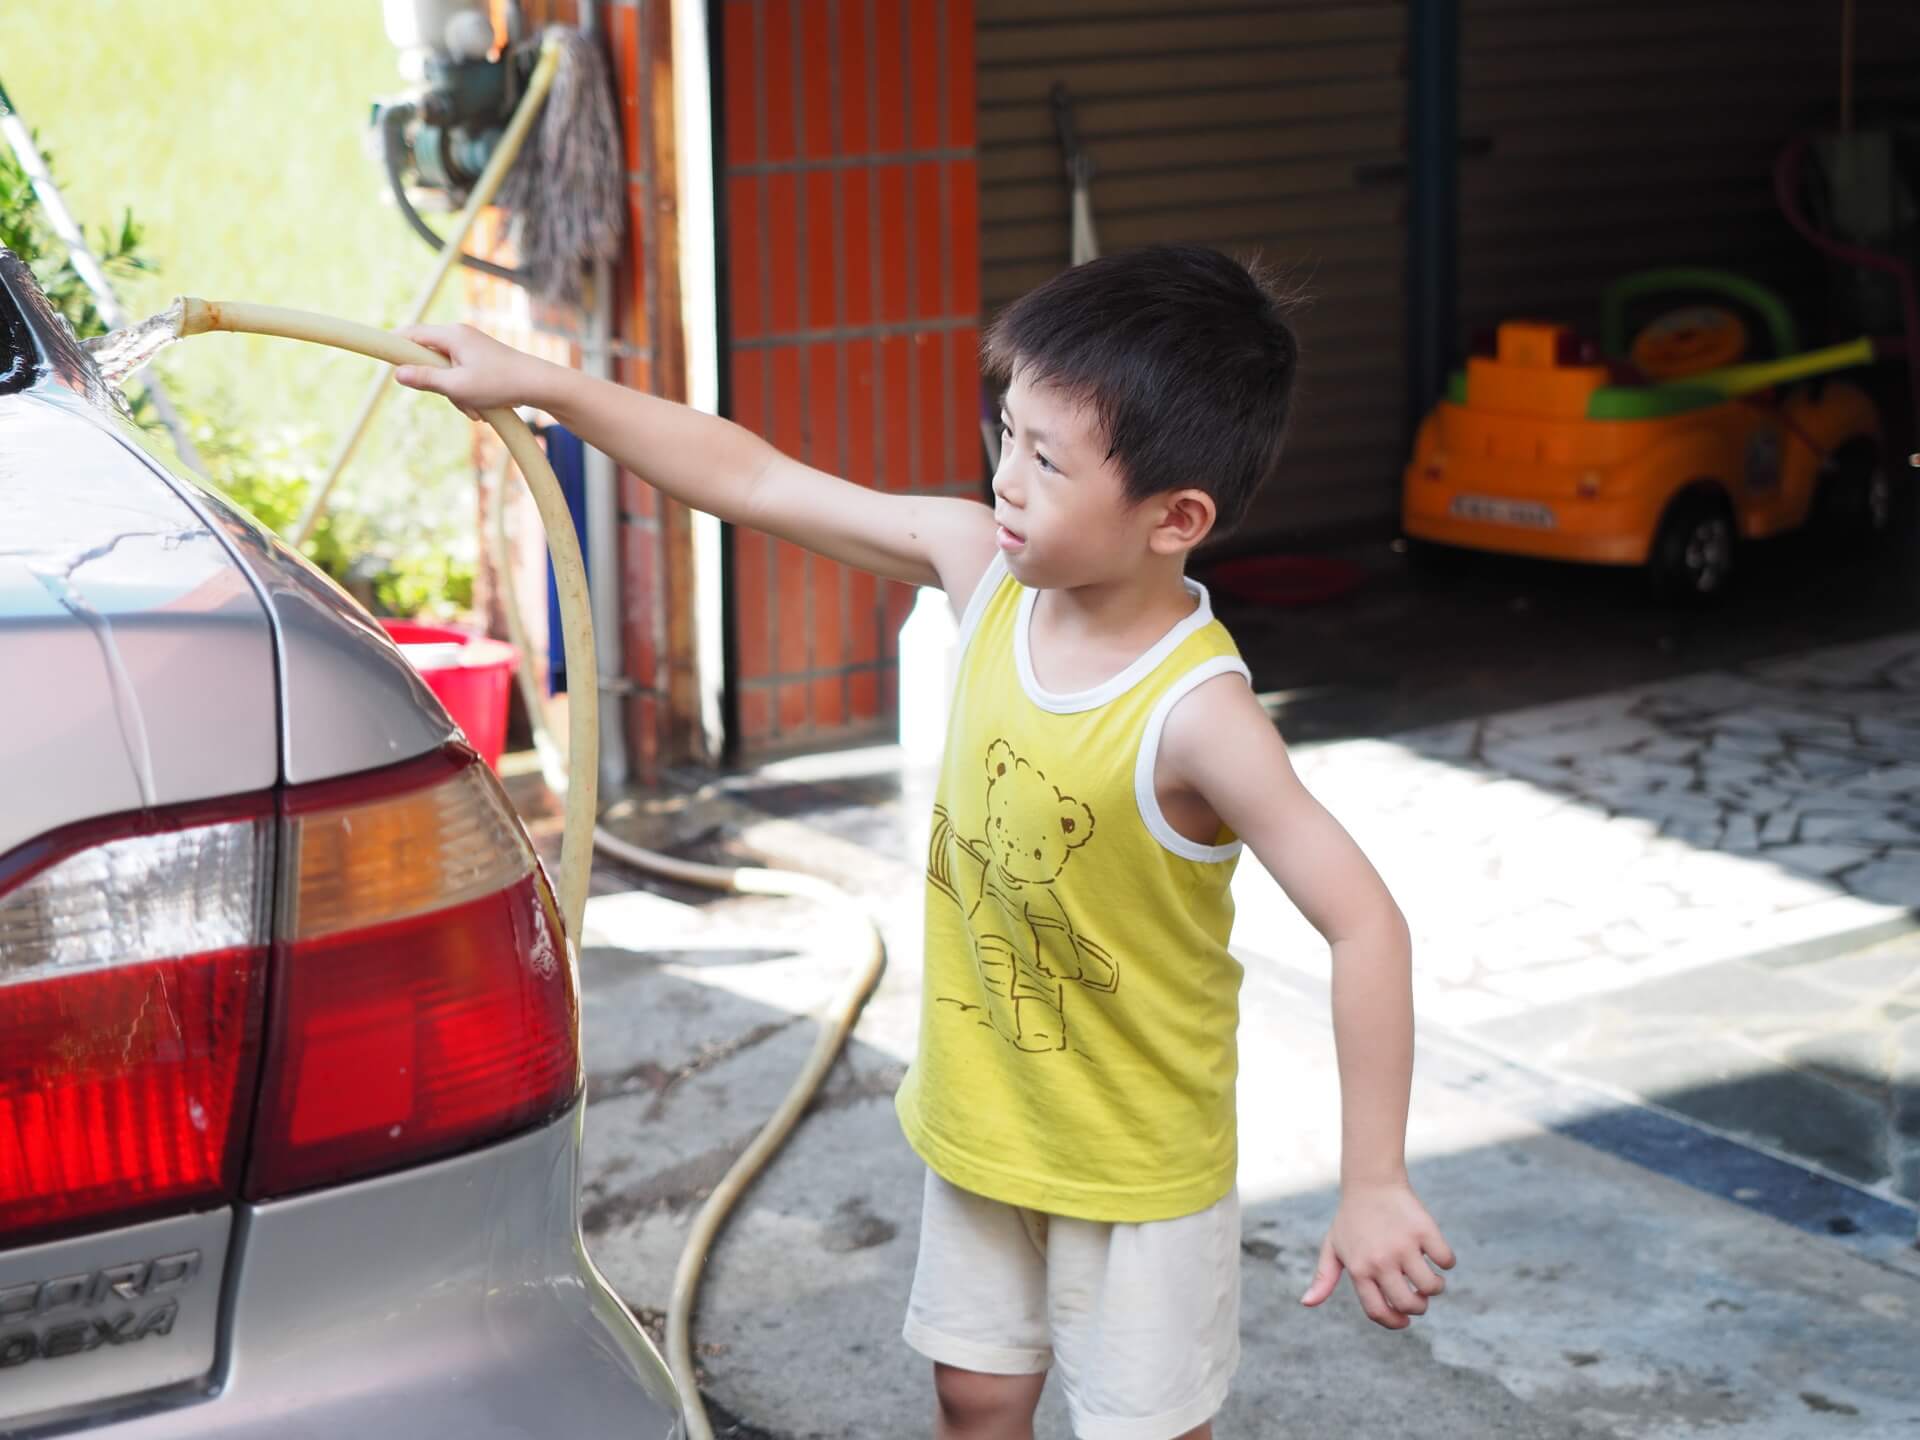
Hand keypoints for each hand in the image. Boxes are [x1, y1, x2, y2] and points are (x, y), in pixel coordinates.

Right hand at [394, 324, 548, 417]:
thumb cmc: (501, 383)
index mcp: (451, 335)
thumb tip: (397, 373)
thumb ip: (426, 380)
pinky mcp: (481, 361)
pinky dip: (468, 395)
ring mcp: (472, 348)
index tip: (381, 358)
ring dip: (456, 396)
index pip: (411, 334)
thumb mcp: (458, 386)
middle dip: (437, 385)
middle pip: (428, 359)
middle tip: (455, 399)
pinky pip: (462, 378)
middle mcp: (460, 336)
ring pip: (446, 373)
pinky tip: (483, 409)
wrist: (540, 385)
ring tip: (476, 409)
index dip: (394, 346)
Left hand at [1300, 1179, 1453, 1329]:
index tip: (1404, 1320)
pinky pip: (1446, 1259)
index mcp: (1359, 1269)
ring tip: (1430, 1279)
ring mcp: (1403, 1245)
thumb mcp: (1333, 1247)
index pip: (1378, 1311)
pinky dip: (1446, 1262)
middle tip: (1419, 1297)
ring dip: (1435, 1288)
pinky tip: (1437, 1255)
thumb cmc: (1352, 1219)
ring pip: (1431, 1286)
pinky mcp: (1424, 1229)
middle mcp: (1381, 1260)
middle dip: (1418, 1307)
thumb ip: (1323, 1278)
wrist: (1370, 1181)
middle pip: (1408, 1304)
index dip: (1395, 1322)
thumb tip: (1306, 1304)